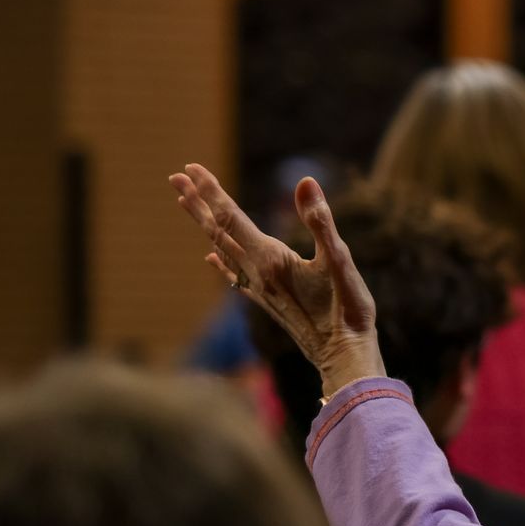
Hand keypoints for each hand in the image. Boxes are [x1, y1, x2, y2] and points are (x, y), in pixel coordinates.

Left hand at [169, 163, 384, 396]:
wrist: (343, 358)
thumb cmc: (347, 312)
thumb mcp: (340, 261)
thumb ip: (321, 221)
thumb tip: (306, 181)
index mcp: (270, 258)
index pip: (232, 217)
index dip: (211, 191)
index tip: (190, 167)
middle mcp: (256, 273)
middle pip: (219, 231)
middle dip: (198, 202)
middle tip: (177, 176)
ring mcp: (259, 290)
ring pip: (222, 249)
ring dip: (205, 224)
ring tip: (187, 204)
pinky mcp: (267, 304)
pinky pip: (234, 276)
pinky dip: (220, 261)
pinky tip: (212, 257)